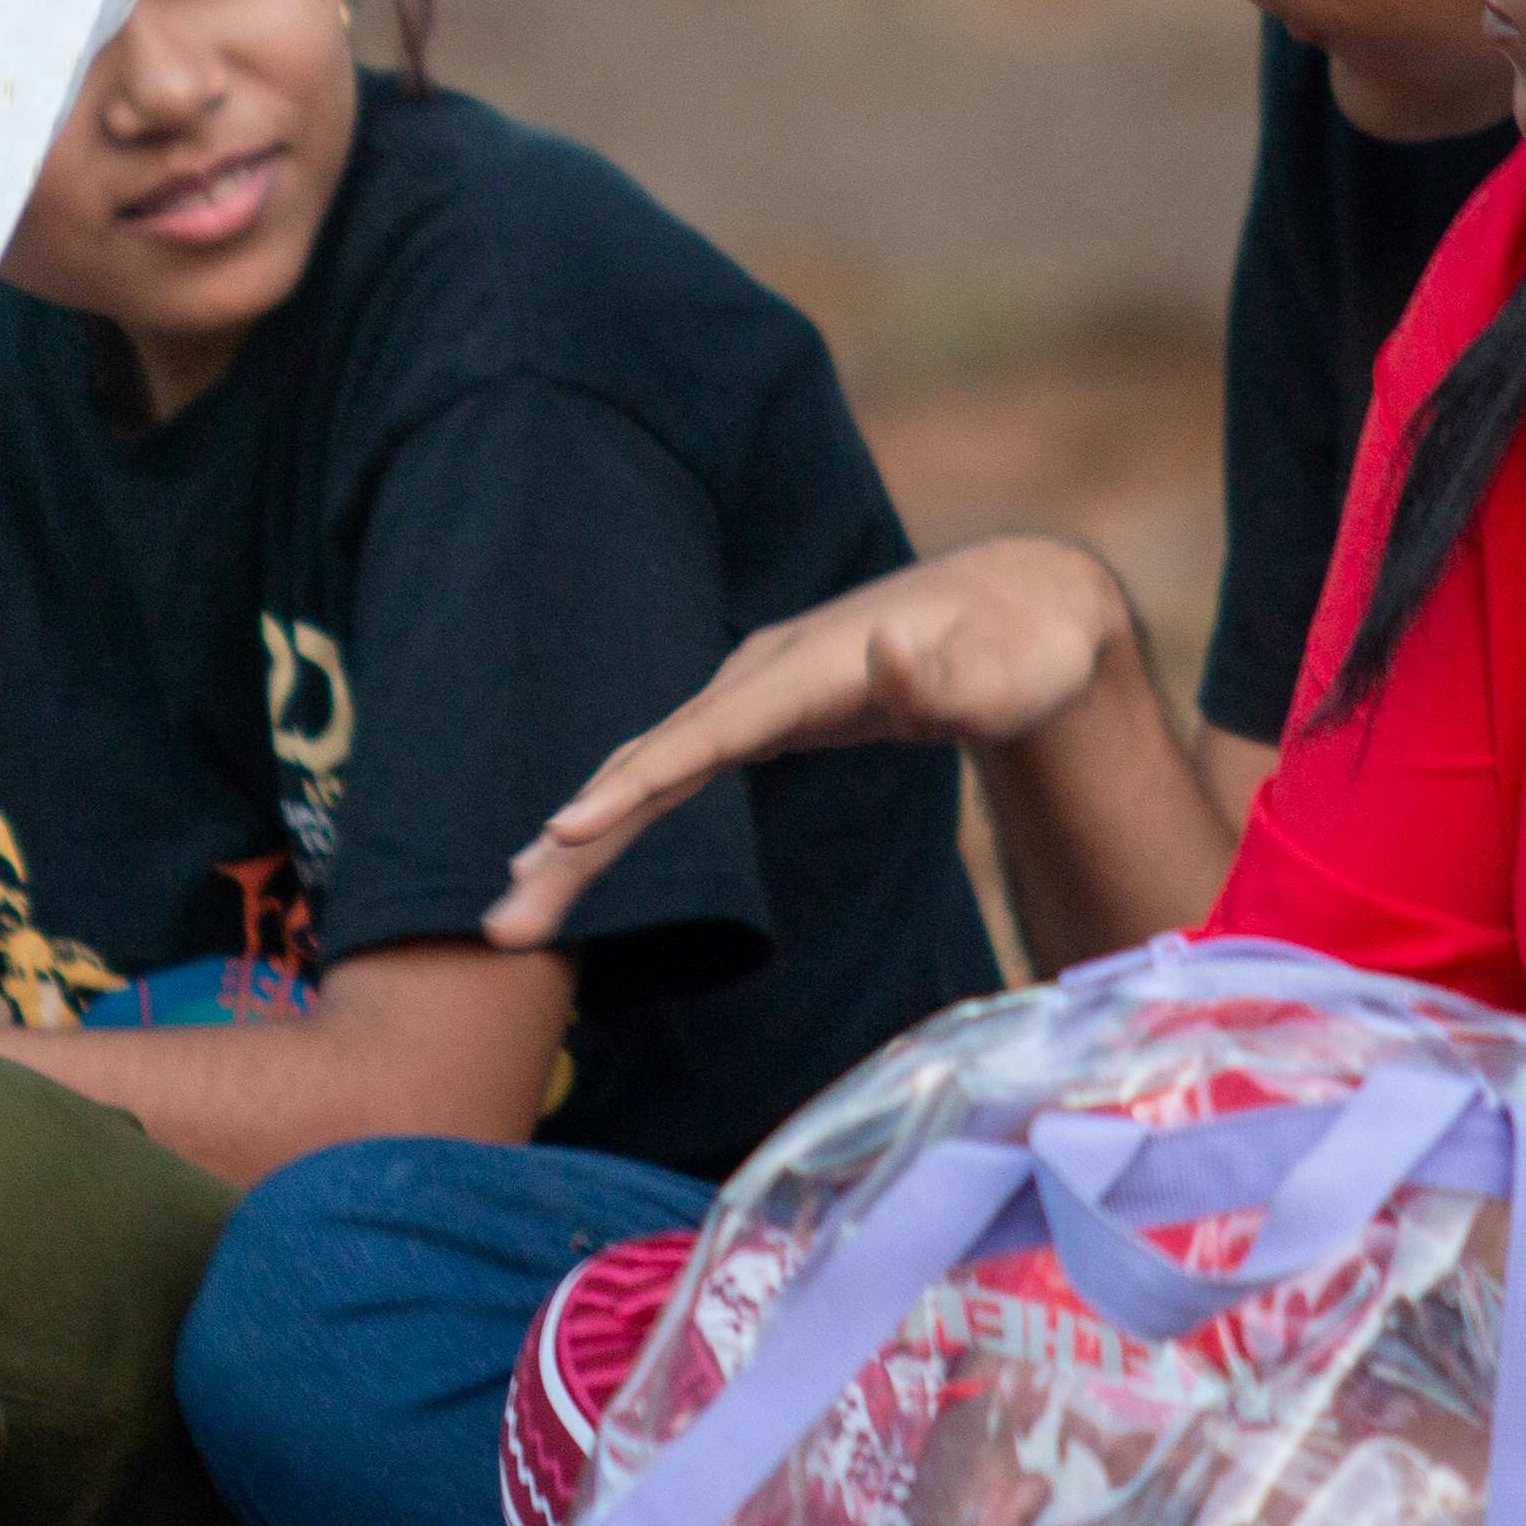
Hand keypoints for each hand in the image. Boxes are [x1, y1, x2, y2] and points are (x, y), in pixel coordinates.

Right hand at [487, 538, 1130, 949]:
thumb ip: (945, 677)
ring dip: (579, 839)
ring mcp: (752, 698)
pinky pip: (670, 773)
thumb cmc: (1018, 651)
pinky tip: (570, 856)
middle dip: (576, 839)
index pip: (706, 736)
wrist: (1017, 607)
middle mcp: (760, 679)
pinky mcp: (757, 720)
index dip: (636, 784)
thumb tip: (895, 651)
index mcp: (807, 671)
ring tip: (513, 909)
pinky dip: (617, 817)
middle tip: (508, 918)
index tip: (566, 832)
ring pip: (648, 770)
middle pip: (650, 761)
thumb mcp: (1002, 673)